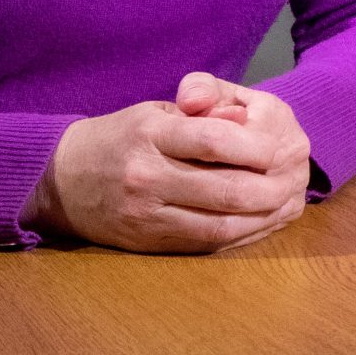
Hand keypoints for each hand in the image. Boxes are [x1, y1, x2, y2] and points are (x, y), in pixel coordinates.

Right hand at [26, 72, 312, 252]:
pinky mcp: (148, 241)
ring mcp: (147, 213)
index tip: (280, 148)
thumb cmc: (120, 137)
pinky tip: (260, 224)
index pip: (215, 141)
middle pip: (226, 188)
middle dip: (270, 187)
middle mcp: (147, 175)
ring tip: (287, 205)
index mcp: (151, 133)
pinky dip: (240, 236)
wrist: (60, 179)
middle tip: (296, 181)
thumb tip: (247, 122)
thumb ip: (202, 114)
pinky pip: (205, 244)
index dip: (257, 147)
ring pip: (220, 224)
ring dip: (263, 218)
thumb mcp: (155, 110)